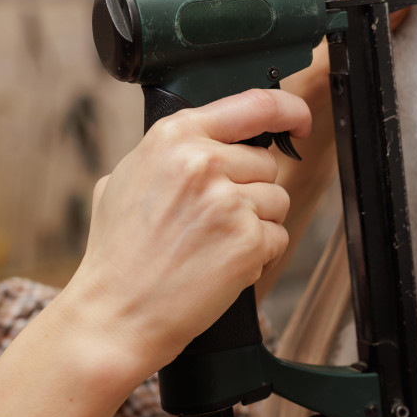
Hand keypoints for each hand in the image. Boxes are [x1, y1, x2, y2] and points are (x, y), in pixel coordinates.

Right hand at [64, 89, 311, 372]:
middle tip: (211, 220)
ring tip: (211, 244)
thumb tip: (211, 139)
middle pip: (267, 163)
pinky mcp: (248, 240)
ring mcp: (229, 201)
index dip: (289, 110)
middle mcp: (204, 161)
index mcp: (175, 136)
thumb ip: (172, 152)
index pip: (255, 104)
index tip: (300, 122)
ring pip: (277, 200)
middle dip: (250, 189)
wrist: (116, 313)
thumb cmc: (119, 253)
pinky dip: (258, 255)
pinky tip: (219, 264)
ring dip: (256, 223)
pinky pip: (277, 237)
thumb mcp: (126, 177)